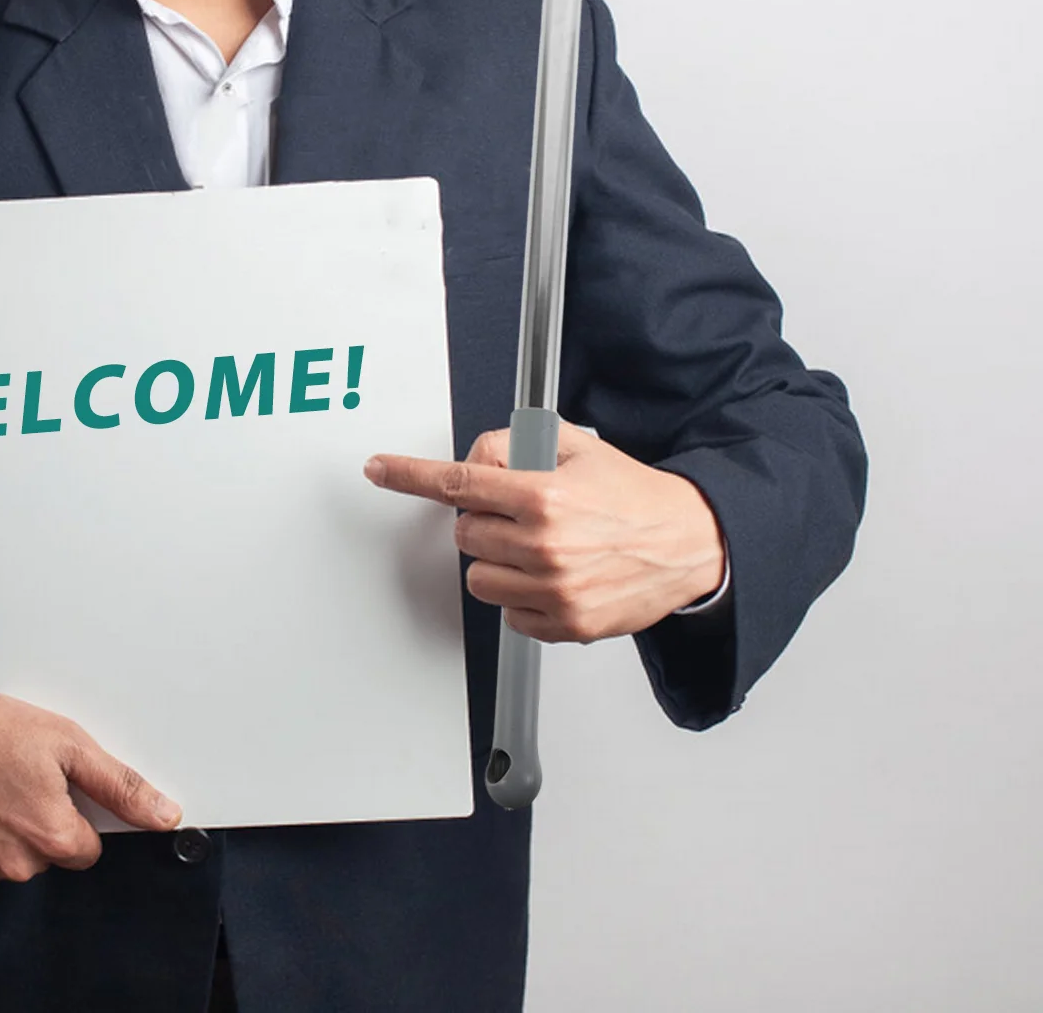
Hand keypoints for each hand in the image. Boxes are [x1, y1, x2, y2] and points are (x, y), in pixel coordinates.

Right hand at [0, 693, 182, 889]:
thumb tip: (164, 814)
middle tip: (14, 778)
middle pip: (45, 855)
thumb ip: (119, 785)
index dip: (74, 814)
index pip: (86, 848)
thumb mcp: (68, 743)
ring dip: (0, 832)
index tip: (52, 787)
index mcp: (52, 836)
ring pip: (5, 860)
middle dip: (36, 823)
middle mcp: (15, 866)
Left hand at [364, 421, 725, 642]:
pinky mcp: (566, 625)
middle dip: (484, 521)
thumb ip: (515, 445)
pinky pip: (509, 614)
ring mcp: (554, 589)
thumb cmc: (633, 496)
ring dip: (497, 561)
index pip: (457, 484)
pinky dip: (521, 597)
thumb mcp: (576, 446)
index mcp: (544, 496)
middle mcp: (545, 545)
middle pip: (465, 535)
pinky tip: (552, 576)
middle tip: (520, 514)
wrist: (689, 543)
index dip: (409, 475)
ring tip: (537, 547)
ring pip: (479, 579)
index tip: (380, 470)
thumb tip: (475, 457)